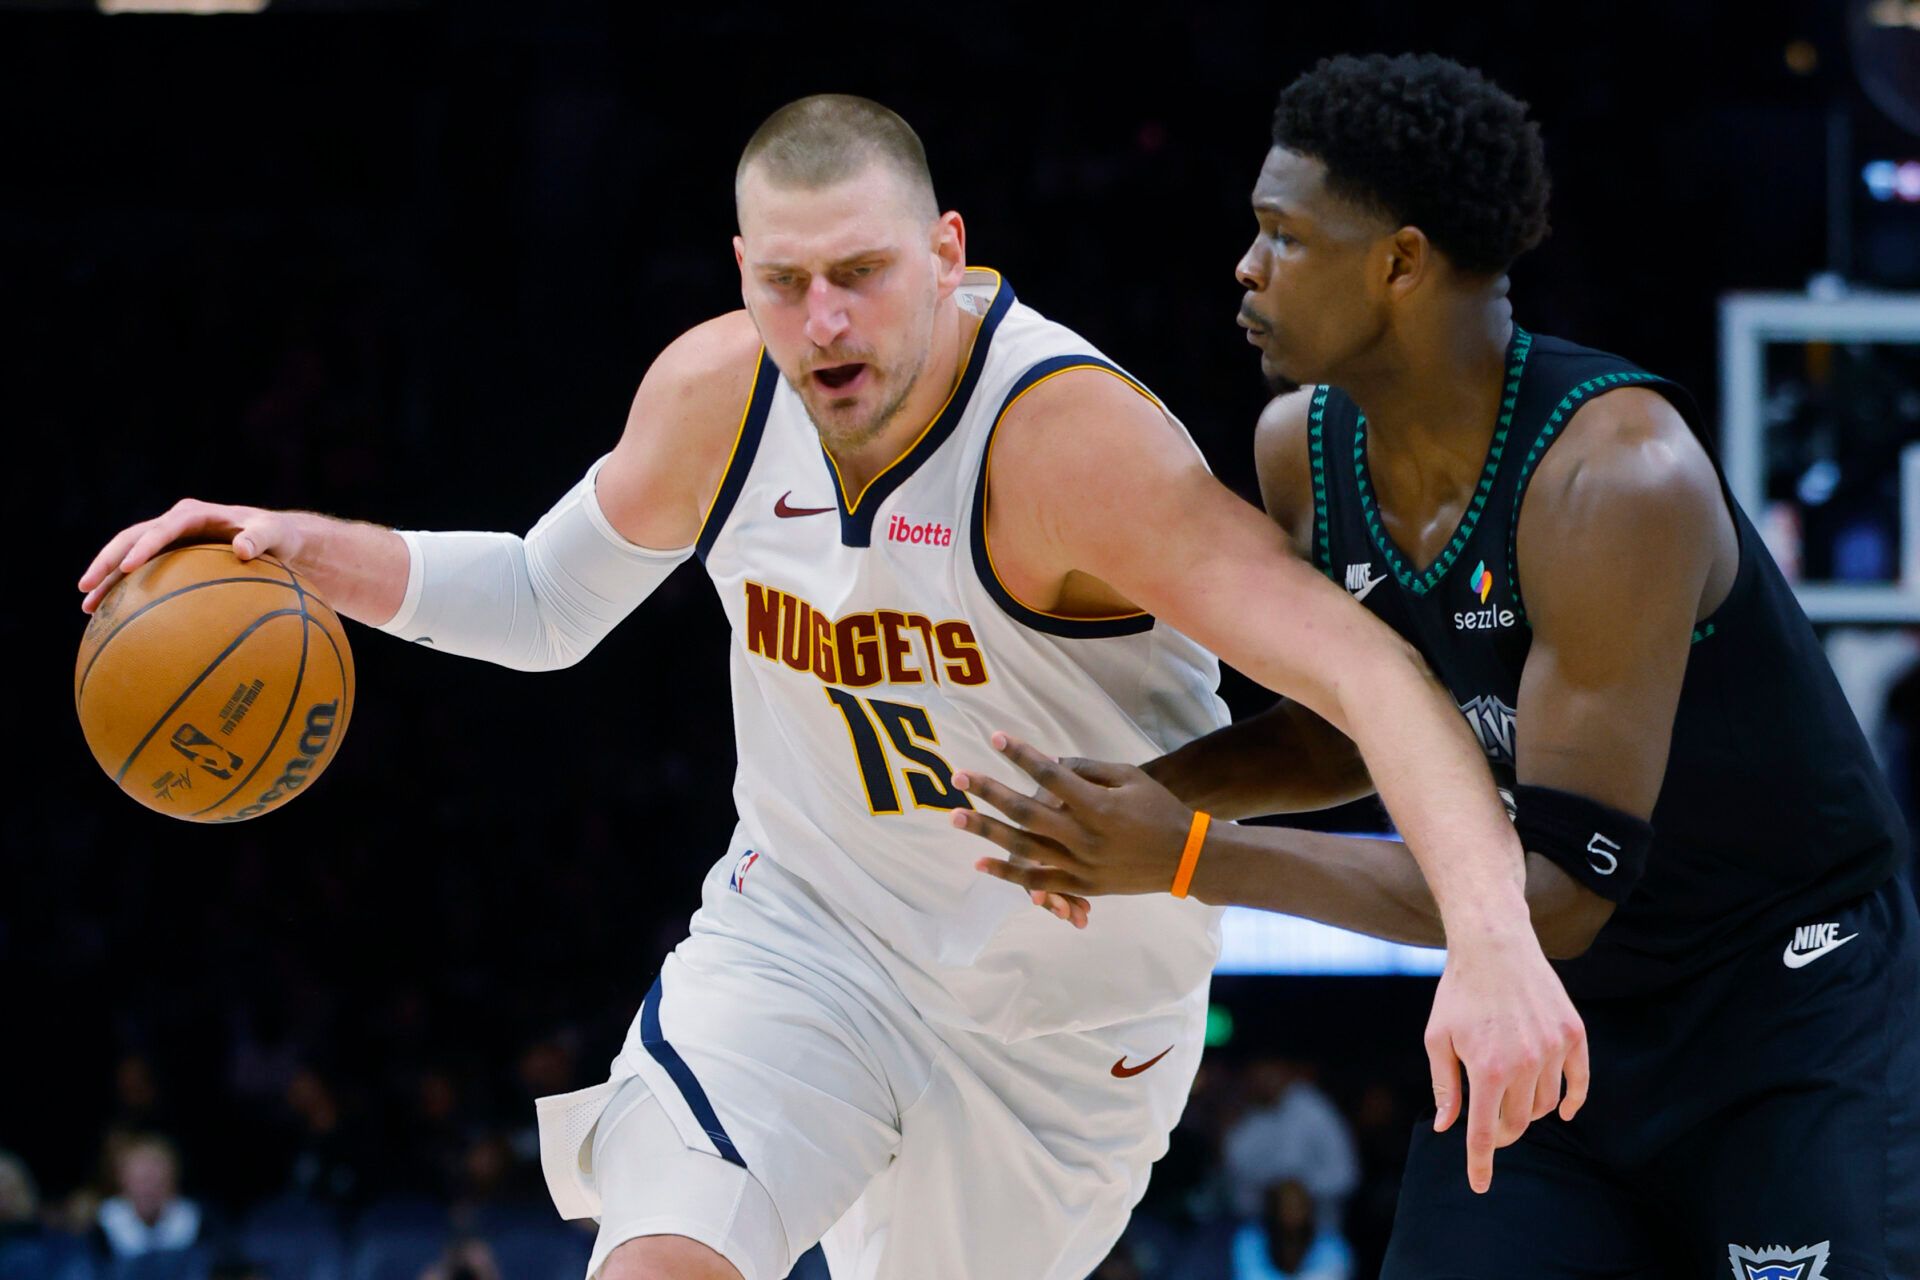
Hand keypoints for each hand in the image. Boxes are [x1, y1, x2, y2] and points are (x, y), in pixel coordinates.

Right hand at [78, 499, 293, 612]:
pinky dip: (126, 589)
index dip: (144, 546)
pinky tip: (114, 617)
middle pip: (131, 539)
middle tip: (85, 587)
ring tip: (87, 607)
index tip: (128, 566)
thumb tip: (242, 549)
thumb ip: (261, 538)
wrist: (277, 539)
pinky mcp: (171, 556)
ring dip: (107, 578)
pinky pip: (142, 572)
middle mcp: (176, 523)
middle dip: (107, 562)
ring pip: (128, 555)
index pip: (162, 528)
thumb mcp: (275, 534)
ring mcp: (170, 540)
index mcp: (195, 515)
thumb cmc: (278, 537)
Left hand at [950, 732, 1194, 907]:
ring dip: (987, 831)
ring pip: (1023, 847)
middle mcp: (1084, 836)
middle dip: (989, 792)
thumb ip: (1089, 769)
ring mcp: (1080, 865)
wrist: (1185, 858)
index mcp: (1098, 805)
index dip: (1021, 755)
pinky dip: (1007, 873)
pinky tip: (980, 863)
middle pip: (1026, 812)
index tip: (995, 739)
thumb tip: (1051, 765)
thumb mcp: (1130, 778)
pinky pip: (1037, 882)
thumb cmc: (1159, 809)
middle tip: (959, 777)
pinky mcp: (1081, 885)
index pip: (1050, 775)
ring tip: (956, 816)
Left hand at [1425, 927, 1588, 1193]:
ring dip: (1527, 1110)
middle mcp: (1524, 1063)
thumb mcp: (1437, 1039)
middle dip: (1501, 1132)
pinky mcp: (1573, 1034)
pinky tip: (1562, 1111)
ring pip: (1545, 1104)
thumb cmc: (1458, 993)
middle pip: (1518, 1122)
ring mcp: (1553, 1049)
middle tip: (1488, 1125)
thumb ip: (1444, 1086)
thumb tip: (1446, 1127)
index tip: (1480, 1186)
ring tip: (1508, 1096)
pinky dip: (1572, 1101)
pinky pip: (1579, 1081)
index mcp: (1486, 1068)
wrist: (1494, 945)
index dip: (1481, 1163)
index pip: (1483, 1131)